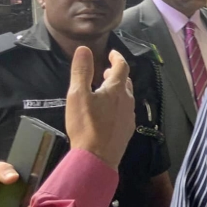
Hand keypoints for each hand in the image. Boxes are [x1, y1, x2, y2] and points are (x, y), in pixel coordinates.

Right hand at [65, 47, 134, 168]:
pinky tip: (108, 112)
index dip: (117, 57)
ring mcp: (129, 117)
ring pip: (126, 97)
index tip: (112, 53)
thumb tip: (84, 49)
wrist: (96, 157)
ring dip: (118, 90)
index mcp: (117, 90)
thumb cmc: (86, 125)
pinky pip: (124, 111)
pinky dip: (118, 105)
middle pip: (126, 82)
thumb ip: (82, 71)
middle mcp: (127, 101)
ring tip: (105, 90)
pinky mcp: (127, 130)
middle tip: (106, 72)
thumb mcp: (78, 95)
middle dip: (116, 74)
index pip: (122, 67)